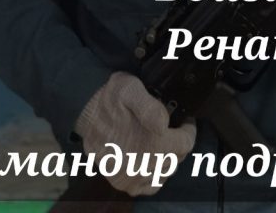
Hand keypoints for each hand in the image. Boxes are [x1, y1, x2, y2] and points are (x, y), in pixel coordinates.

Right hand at [75, 72, 195, 195]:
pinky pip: (149, 186)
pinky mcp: (123, 182)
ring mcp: (133, 177)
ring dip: (167, 158)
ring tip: (160, 141)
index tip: (185, 121)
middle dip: (177, 143)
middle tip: (172, 128)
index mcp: (151, 143)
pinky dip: (154, 175)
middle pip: (176, 158)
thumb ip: (149, 106)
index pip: (186, 144)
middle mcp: (143, 166)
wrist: (87, 115)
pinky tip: (151, 160)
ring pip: (165, 172)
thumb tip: (164, 123)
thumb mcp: (130, 89)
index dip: (188, 130)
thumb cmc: (110, 100)